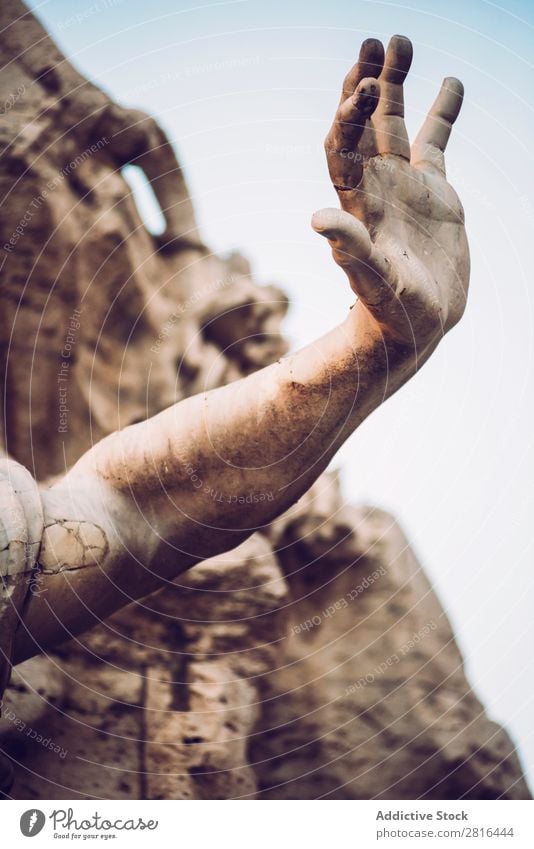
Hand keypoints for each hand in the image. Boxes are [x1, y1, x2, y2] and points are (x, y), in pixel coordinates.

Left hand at [312, 35, 469, 348]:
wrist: (420, 325)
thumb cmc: (391, 311)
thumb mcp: (372, 280)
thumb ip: (350, 248)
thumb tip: (317, 220)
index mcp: (357, 203)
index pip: (342, 147)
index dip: (348, 116)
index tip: (363, 84)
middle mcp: (376, 187)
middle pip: (364, 125)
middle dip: (367, 84)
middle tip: (374, 42)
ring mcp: (405, 188)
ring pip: (396, 126)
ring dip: (397, 85)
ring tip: (400, 41)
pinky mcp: (435, 195)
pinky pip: (437, 144)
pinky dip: (443, 114)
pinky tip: (452, 83)